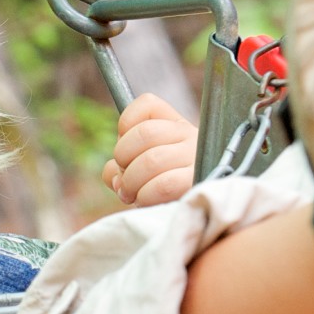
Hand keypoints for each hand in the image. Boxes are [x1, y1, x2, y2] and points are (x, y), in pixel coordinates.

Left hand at [103, 93, 198, 207]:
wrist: (198, 209)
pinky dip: (145, 195)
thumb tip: (116, 178)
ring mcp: (197, 157)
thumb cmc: (163, 191)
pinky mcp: (197, 182)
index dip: (126, 125)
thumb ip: (119, 168)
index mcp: (174, 124)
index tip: (125, 149)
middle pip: (144, 133)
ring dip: (131, 182)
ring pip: (152, 159)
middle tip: (124, 179)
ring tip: (130, 195)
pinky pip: (164, 184)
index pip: (147, 104)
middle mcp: (189, 134)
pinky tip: (144, 201)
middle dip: (123, 159)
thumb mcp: (140, 170)